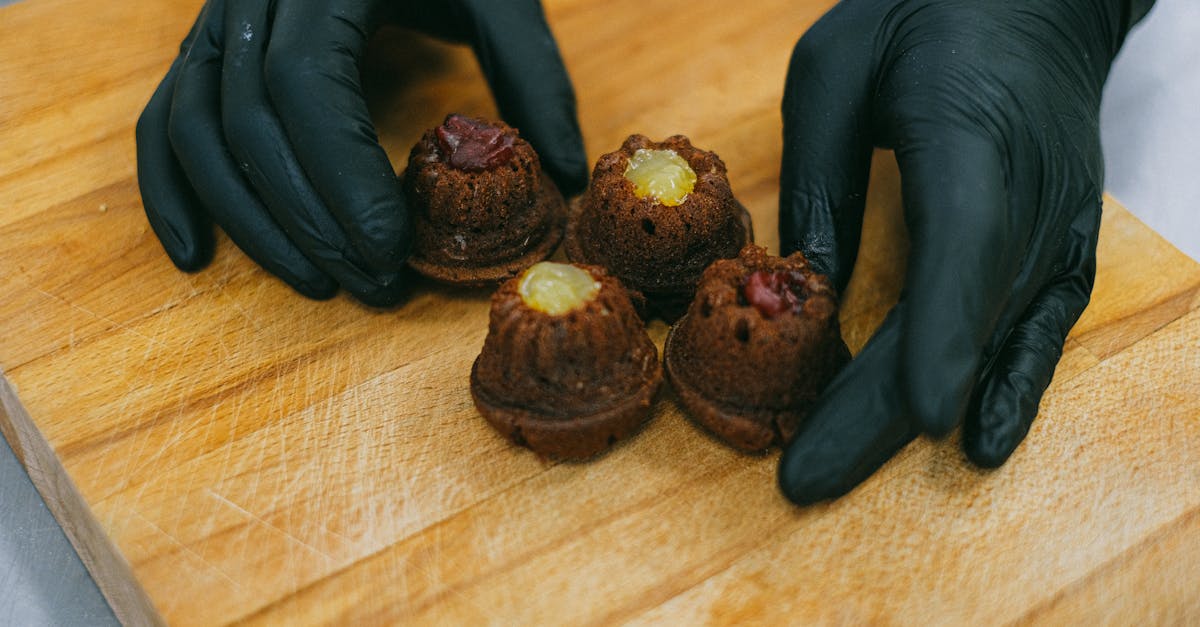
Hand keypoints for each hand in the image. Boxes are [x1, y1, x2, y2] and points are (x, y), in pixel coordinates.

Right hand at [135, 0, 587, 305]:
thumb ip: (532, 76)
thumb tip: (563, 175)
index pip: (307, 86)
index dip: (342, 179)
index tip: (392, 251)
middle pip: (249, 121)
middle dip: (309, 219)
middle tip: (371, 283)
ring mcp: (215, 19)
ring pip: (196, 129)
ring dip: (250, 221)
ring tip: (315, 283)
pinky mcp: (201, 47)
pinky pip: (163, 121)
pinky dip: (172, 191)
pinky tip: (196, 254)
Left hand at [776, 0, 1155, 503]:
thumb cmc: (921, 17)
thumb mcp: (834, 69)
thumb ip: (821, 175)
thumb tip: (806, 282)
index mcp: (968, 131)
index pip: (965, 243)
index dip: (945, 333)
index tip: (922, 414)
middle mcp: (1028, 191)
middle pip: (962, 318)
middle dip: (882, 407)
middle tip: (803, 477)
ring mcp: (1057, 222)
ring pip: (989, 338)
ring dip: (911, 412)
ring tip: (836, 468)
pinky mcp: (1066, 241)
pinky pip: (1038, 328)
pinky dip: (1008, 387)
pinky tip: (977, 445)